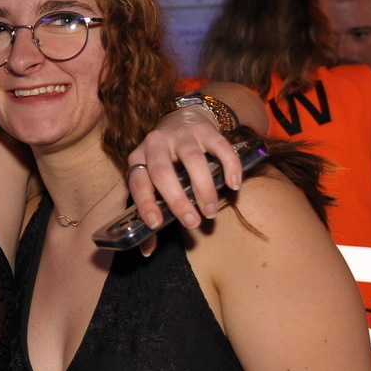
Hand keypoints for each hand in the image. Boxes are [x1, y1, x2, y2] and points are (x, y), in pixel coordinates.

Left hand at [126, 106, 242, 232]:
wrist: (184, 118)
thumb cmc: (166, 161)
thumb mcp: (153, 182)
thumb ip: (151, 213)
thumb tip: (146, 251)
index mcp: (138, 158)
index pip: (137, 182)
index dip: (145, 203)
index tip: (157, 224)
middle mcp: (156, 144)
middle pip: (163, 173)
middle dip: (177, 200)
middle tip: (193, 222)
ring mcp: (181, 135)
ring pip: (192, 160)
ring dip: (203, 188)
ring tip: (211, 211)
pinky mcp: (205, 130)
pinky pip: (220, 146)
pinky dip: (229, 166)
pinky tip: (233, 185)